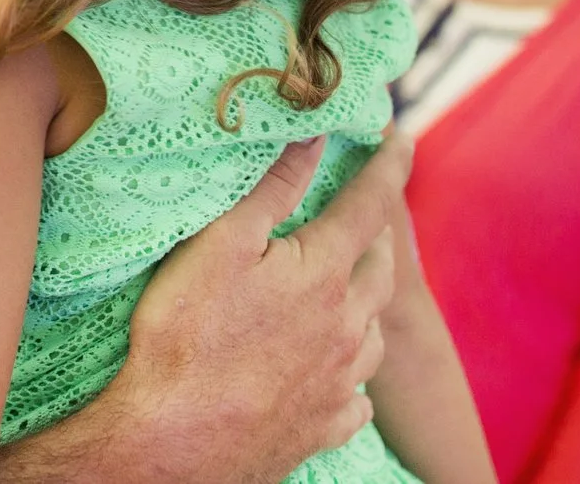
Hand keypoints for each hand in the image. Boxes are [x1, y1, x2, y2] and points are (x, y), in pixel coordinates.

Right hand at [55, 136, 401, 483]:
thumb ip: (273, 187)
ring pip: (374, 336)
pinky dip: (353, 378)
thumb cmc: (187, 336)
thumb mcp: (221, 244)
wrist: (174, 441)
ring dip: (369, 307)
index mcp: (324, 275)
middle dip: (379, 240)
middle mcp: (347, 328)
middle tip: (370, 222)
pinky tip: (339, 377)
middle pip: (380, 273)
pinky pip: (357, 399)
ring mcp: (339, 383)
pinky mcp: (323, 428)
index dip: (389, 166)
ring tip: (353, 296)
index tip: (405, 138)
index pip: (370, 205)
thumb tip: (313, 137)